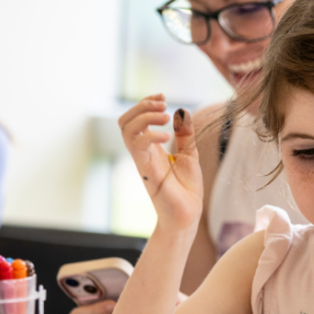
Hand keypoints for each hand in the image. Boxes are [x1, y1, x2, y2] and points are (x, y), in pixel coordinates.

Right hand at [118, 94, 202, 227]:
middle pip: (124, 121)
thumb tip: (182, 112)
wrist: (188, 214)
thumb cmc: (187, 188)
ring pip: (127, 130)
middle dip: (140, 106)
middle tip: (162, 105)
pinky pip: (138, 147)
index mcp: (151, 147)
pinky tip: (167, 137)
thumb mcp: (189, 154)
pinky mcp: (147, 171)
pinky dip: (151, 135)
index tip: (163, 98)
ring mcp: (143, 161)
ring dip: (144, 117)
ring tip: (165, 117)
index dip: (145, 104)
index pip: (135, 119)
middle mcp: (143, 152)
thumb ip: (184, 134)